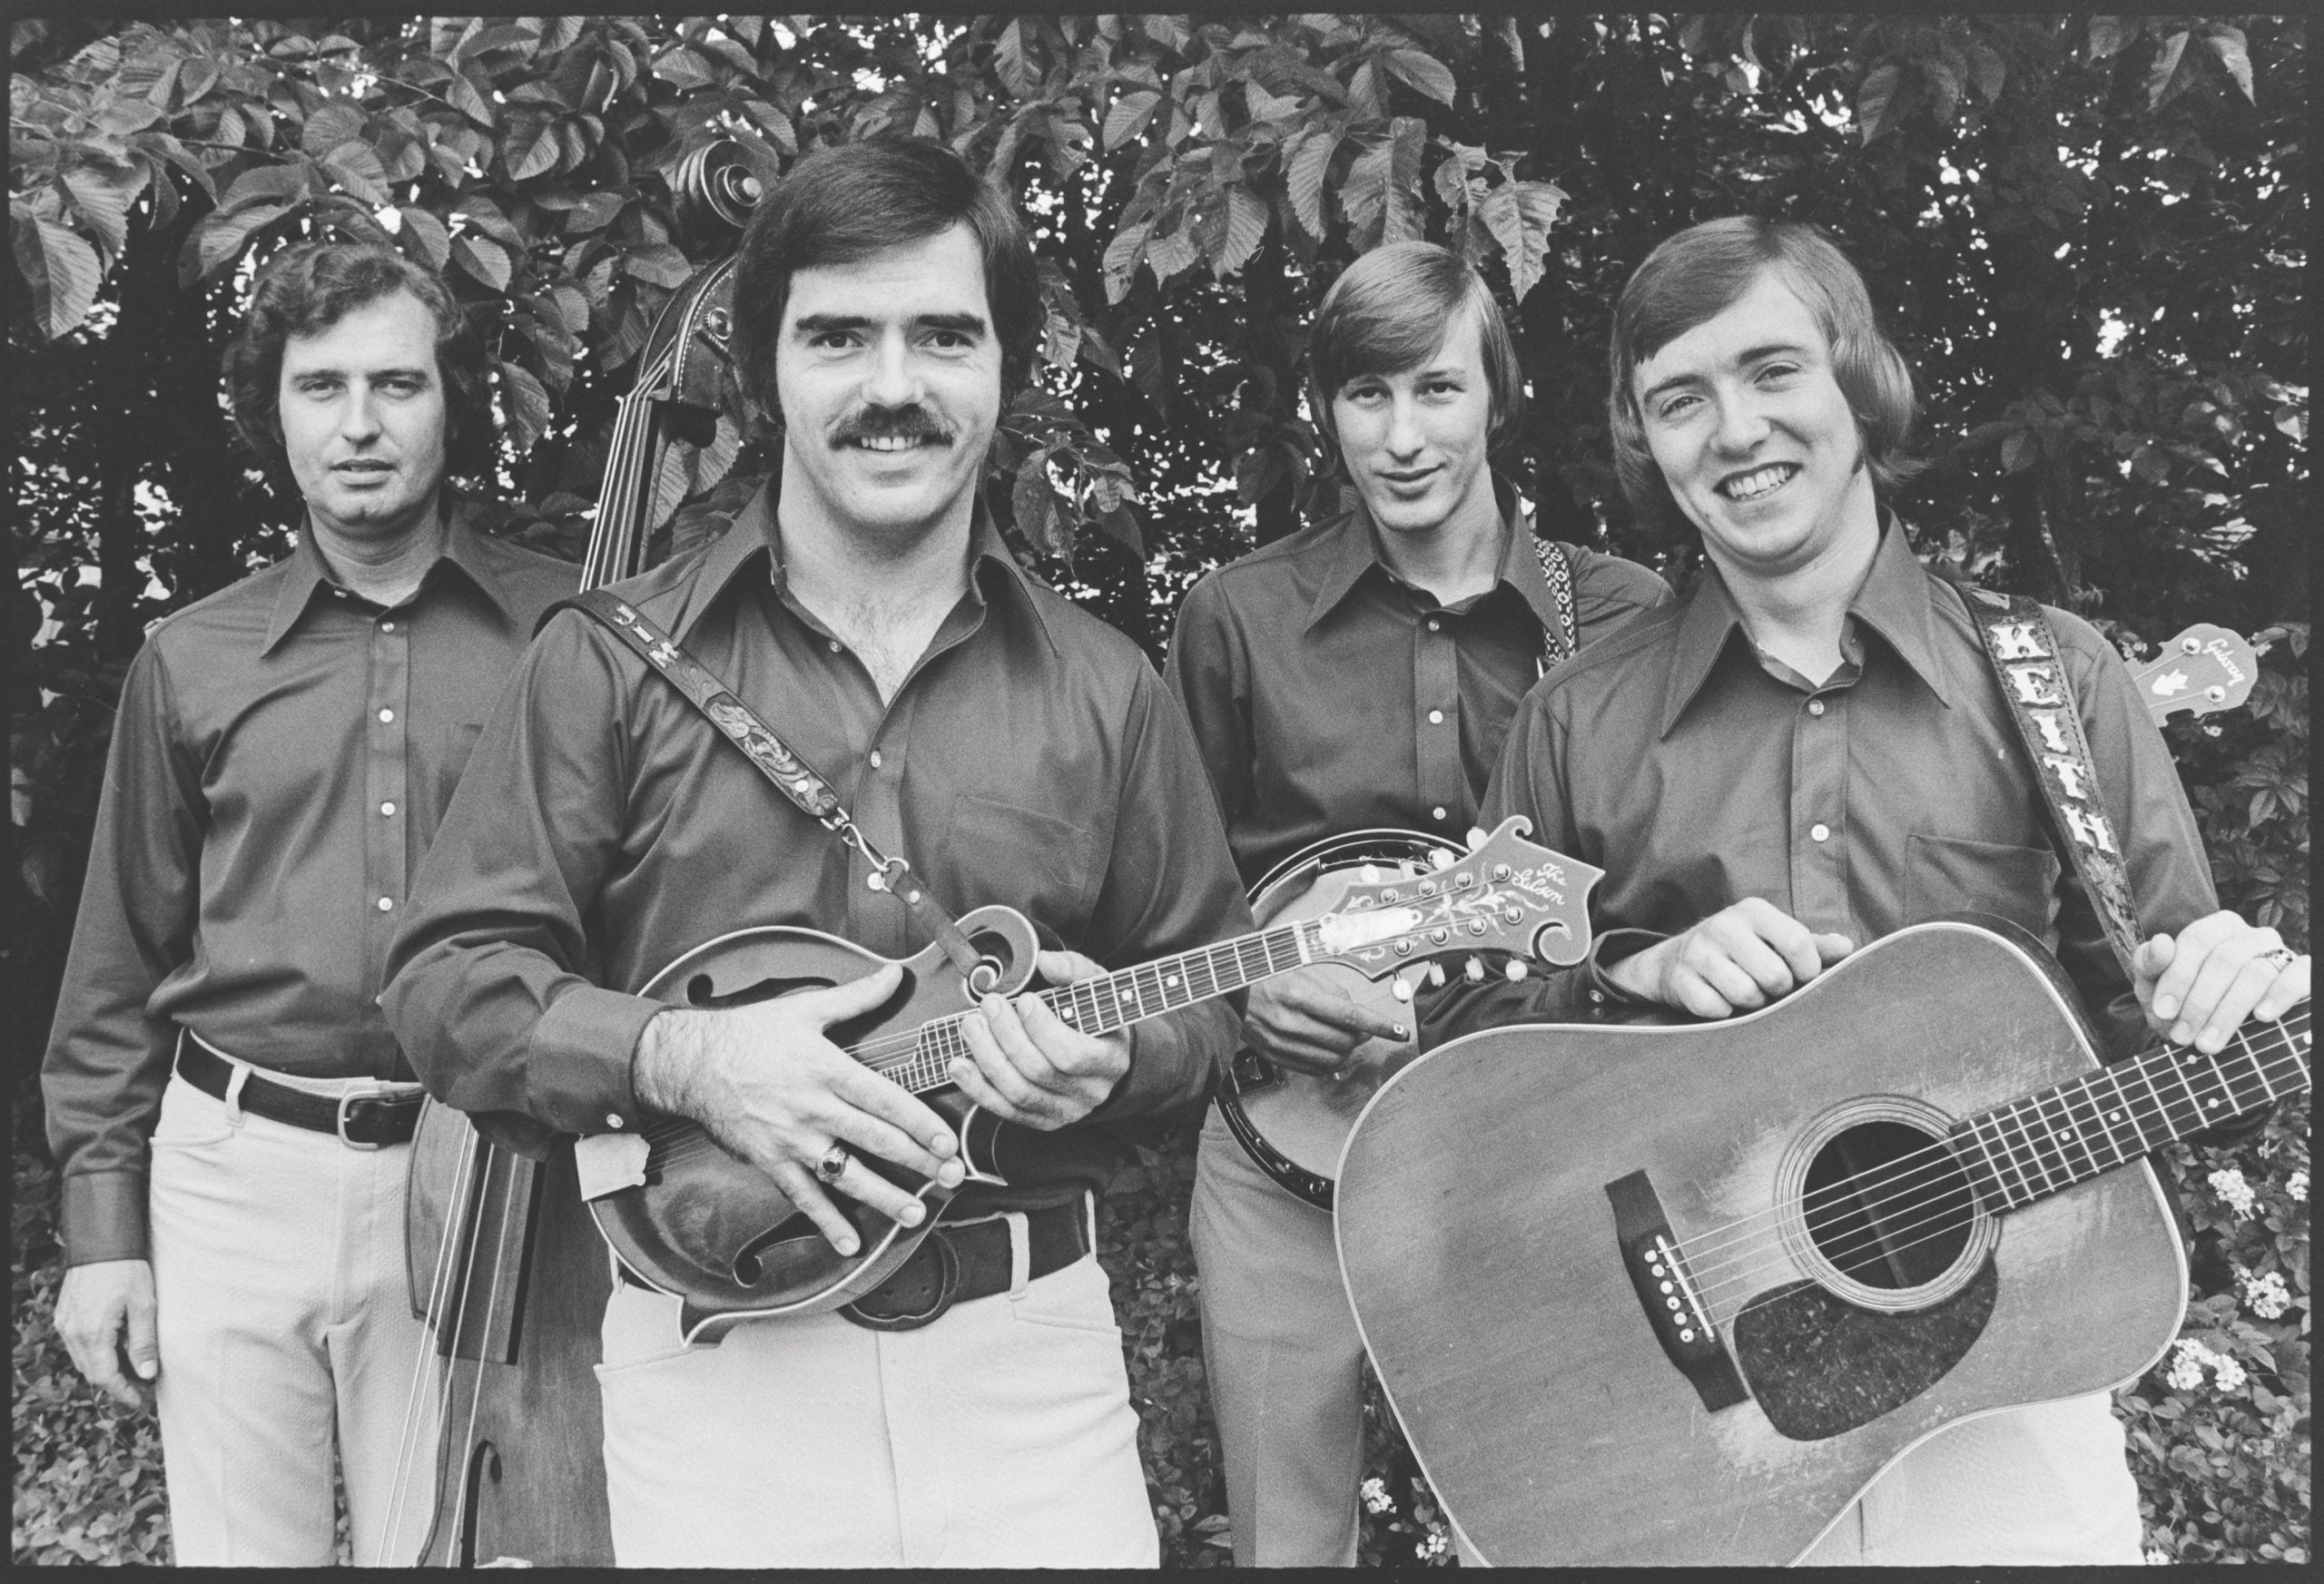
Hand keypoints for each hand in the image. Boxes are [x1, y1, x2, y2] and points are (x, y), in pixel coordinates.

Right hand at [54, 1258, 157, 1410]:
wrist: (101, 1243)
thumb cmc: (127, 1271)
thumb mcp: (144, 1306)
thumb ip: (144, 1342)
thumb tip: (147, 1373)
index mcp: (93, 1333)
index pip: (105, 1376)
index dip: (122, 1392)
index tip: (139, 1401)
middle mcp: (73, 1332)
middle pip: (92, 1371)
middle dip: (116, 1383)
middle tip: (141, 1386)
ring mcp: (65, 1324)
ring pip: (83, 1360)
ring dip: (105, 1368)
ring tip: (132, 1368)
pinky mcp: (64, 1316)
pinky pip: (77, 1345)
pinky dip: (95, 1352)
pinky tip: (115, 1347)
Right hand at [636, 962, 965, 1257]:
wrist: (692, 1063)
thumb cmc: (749, 1034)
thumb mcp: (805, 1008)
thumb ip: (857, 997)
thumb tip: (894, 975)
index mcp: (828, 1070)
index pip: (884, 1099)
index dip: (919, 1121)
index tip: (947, 1139)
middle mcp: (814, 1109)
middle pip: (876, 1139)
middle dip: (918, 1161)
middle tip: (951, 1176)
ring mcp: (792, 1140)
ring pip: (847, 1174)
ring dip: (885, 1196)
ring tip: (916, 1211)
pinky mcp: (771, 1161)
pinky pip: (804, 1197)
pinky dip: (828, 1222)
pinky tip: (850, 1242)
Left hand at [950, 949, 1131, 1129]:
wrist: (1102, 1054)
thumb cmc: (1095, 1017)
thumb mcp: (1095, 988)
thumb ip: (1074, 970)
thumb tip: (1047, 961)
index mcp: (1109, 1060)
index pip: (1072, 1054)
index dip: (1043, 1029)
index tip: (1024, 1000)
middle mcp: (1089, 1092)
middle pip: (1039, 1072)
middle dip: (1007, 1036)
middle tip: (990, 1006)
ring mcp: (1065, 1111)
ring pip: (1018, 1093)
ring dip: (988, 1058)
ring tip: (971, 1027)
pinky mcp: (1041, 1120)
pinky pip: (1005, 1110)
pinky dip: (977, 1088)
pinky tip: (959, 1065)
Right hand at [1243, 967, 1408, 1076]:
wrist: (1229, 992)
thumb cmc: (1266, 976)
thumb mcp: (1302, 971)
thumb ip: (1333, 991)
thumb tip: (1358, 1013)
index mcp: (1298, 995)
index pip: (1351, 1016)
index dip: (1381, 1025)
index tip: (1399, 1031)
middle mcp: (1290, 1022)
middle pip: (1345, 1041)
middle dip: (1363, 1035)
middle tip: (1364, 1027)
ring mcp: (1282, 1043)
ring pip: (1334, 1060)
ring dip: (1348, 1050)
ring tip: (1345, 1036)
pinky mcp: (1277, 1057)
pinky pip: (1316, 1069)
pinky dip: (1330, 1062)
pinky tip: (1329, 1048)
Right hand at [1606, 898, 1854, 1018]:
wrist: (1676, 960)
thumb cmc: (1742, 950)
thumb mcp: (1774, 938)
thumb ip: (1813, 945)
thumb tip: (1847, 949)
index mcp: (1753, 911)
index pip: (1797, 942)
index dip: (1807, 969)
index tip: (1802, 976)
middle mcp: (1723, 926)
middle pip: (1774, 975)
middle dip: (1778, 990)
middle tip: (1769, 987)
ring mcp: (1697, 952)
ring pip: (1746, 994)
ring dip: (1752, 1004)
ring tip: (1746, 993)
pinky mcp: (1680, 980)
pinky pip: (1717, 1009)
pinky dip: (1724, 1013)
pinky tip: (1721, 1000)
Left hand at [2134, 910, 2308, 1054]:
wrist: (2213, 1033)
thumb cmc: (2183, 1004)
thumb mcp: (2156, 986)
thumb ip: (2149, 964)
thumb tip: (2161, 943)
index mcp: (2215, 928)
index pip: (2197, 940)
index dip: (2177, 976)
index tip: (2163, 1011)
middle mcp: (2250, 935)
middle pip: (2225, 959)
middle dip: (2199, 1002)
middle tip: (2183, 1036)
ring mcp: (2279, 953)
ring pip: (2257, 973)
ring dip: (2228, 1012)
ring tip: (2208, 1043)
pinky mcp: (2301, 975)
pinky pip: (2298, 977)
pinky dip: (2281, 995)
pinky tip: (2261, 1016)